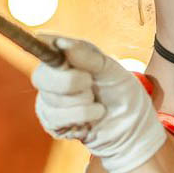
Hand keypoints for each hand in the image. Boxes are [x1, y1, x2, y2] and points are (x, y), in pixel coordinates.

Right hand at [30, 34, 165, 172]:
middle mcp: (53, 76)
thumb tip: (62, 44)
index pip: (44, 45)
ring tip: (96, 102)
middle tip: (90, 84)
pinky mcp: (52, 122)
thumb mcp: (113, 70)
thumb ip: (89, 57)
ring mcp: (49, 100)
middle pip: (42, 75)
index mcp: (67, 56)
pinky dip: (81, 116)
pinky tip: (93, 116)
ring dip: (81, 102)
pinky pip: (57, 117)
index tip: (60, 50)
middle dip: (70, 82)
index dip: (46, 45)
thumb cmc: (122, 93)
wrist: (131, 127)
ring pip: (52, 99)